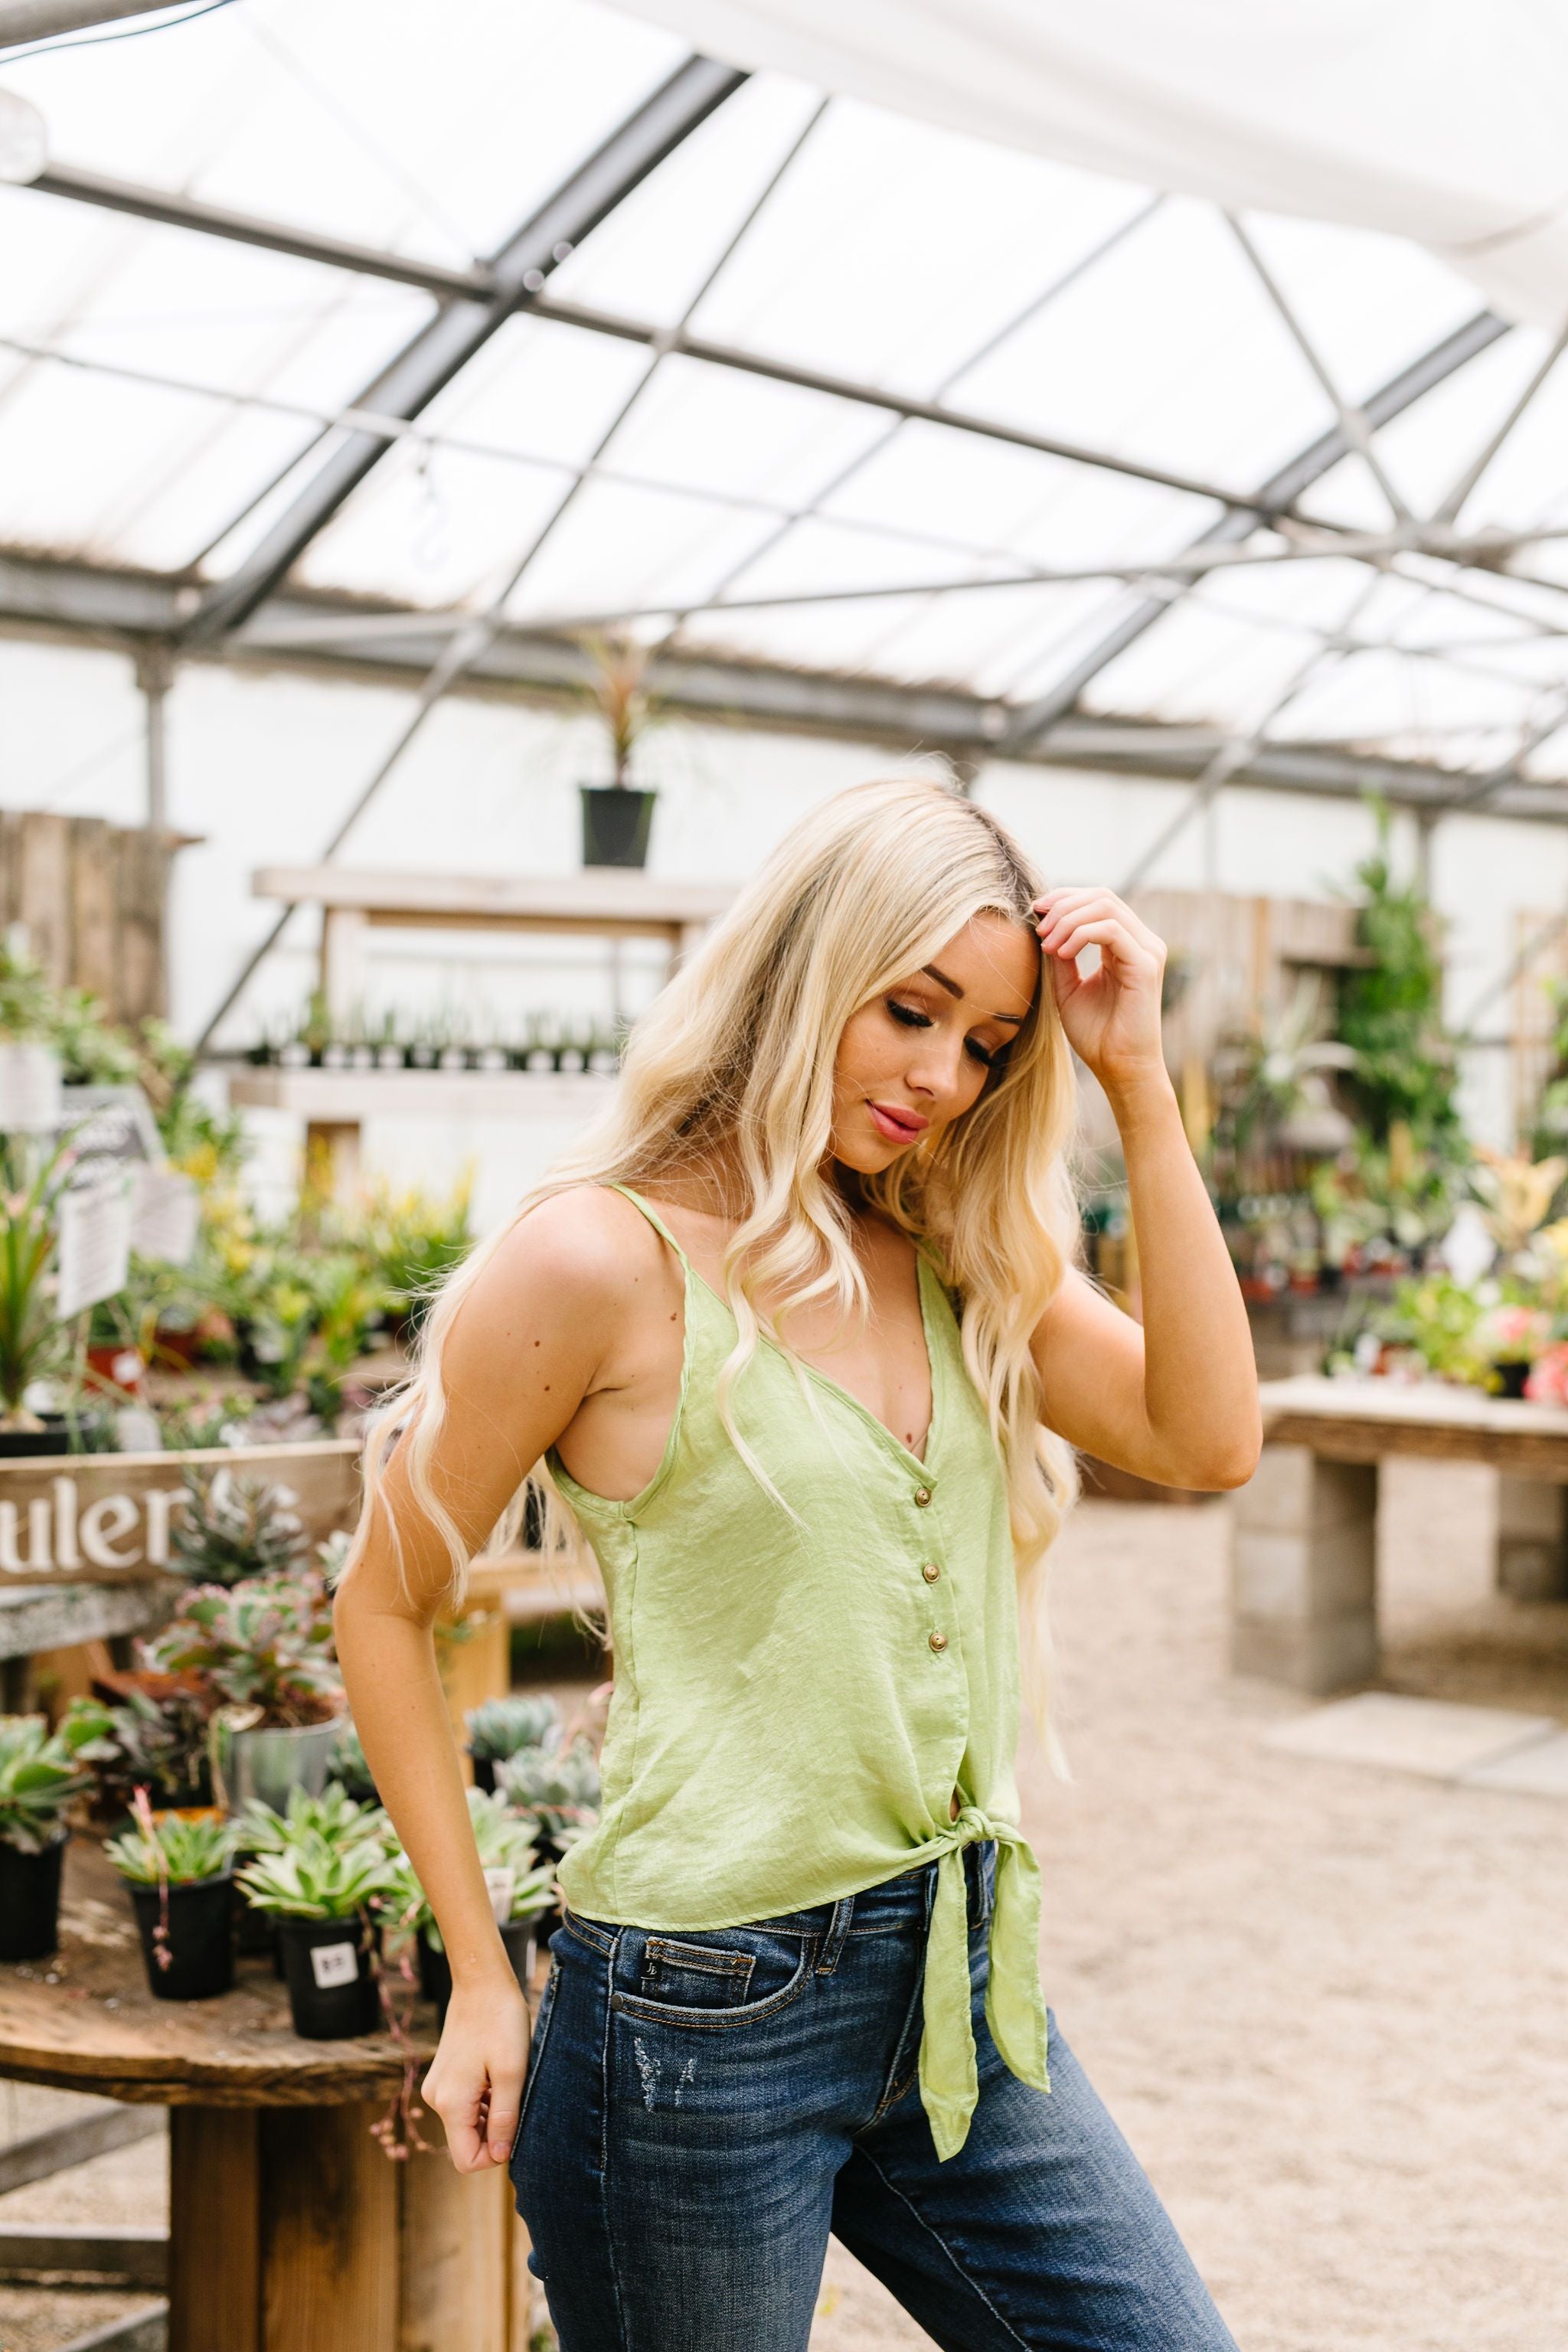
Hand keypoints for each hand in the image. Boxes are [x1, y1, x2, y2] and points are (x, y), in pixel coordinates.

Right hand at [422, 1973, 530, 2171]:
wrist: (481, 1982)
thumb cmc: (501, 2021)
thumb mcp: (512, 2072)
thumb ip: (505, 2117)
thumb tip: (501, 2156)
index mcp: (451, 2103)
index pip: (467, 2160)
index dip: (495, 2155)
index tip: (516, 2126)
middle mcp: (436, 2099)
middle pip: (467, 2142)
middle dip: (495, 2131)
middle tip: (516, 2098)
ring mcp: (437, 2087)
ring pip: (467, 2124)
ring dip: (491, 2114)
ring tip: (507, 2081)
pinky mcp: (443, 2076)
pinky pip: (464, 2105)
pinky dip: (484, 2100)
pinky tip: (497, 2074)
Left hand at [1031, 887, 1167, 1095]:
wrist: (1118, 1068)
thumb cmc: (1096, 1034)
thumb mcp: (1067, 988)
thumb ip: (1060, 955)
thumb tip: (1044, 925)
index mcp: (1125, 945)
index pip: (1098, 901)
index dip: (1065, 898)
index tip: (1035, 911)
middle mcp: (1141, 942)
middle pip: (1102, 896)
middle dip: (1064, 904)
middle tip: (1038, 925)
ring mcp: (1147, 951)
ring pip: (1106, 906)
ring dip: (1068, 919)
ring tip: (1047, 943)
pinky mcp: (1146, 964)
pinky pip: (1111, 930)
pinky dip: (1080, 934)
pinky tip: (1061, 952)